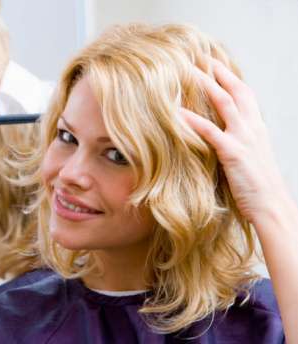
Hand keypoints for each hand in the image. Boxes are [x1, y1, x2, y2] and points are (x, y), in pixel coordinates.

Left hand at [181, 58, 286, 224]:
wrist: (271, 206)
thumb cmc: (258, 186)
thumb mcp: (250, 157)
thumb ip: (237, 141)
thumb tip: (220, 135)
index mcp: (256, 128)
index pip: (243, 93)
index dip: (229, 76)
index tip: (214, 62)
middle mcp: (252, 127)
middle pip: (234, 90)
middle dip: (217, 71)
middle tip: (199, 55)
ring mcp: (244, 138)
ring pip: (223, 103)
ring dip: (204, 85)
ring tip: (186, 71)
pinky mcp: (233, 153)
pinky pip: (210, 131)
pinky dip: (193, 120)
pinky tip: (176, 112)